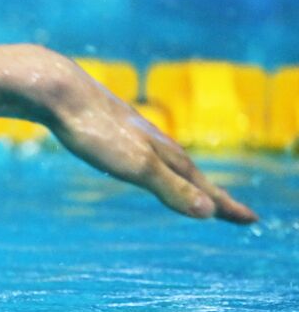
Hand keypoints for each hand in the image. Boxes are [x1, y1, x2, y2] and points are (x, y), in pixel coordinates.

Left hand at [40, 54, 256, 223]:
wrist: (59, 91)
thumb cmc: (95, 131)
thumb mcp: (135, 165)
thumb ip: (170, 188)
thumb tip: (209, 212)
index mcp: (165, 154)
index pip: (205, 188)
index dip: (227, 206)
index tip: (252, 220)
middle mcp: (155, 142)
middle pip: (192, 175)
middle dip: (213, 196)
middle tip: (233, 213)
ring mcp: (132, 134)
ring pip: (167, 162)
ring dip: (186, 180)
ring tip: (196, 190)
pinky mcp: (107, 129)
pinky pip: (140, 153)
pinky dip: (155, 165)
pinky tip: (142, 162)